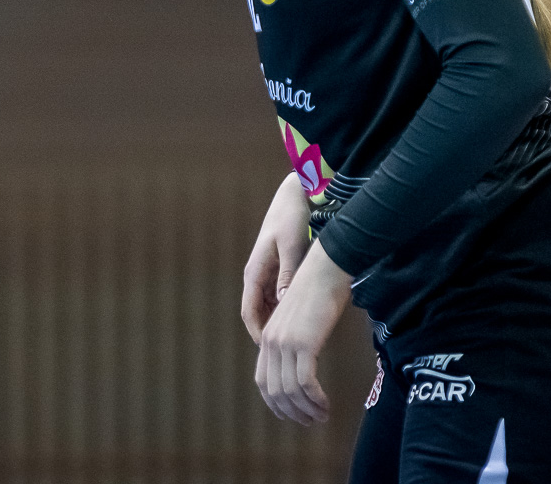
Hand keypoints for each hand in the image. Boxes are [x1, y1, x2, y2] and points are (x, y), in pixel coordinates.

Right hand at [241, 173, 311, 343]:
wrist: (294, 195)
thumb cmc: (292, 218)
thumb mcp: (291, 247)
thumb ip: (287, 275)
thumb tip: (284, 303)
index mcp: (254, 272)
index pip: (249, 312)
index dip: (257, 334)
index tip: (269, 353)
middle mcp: (256, 275)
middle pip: (258, 314)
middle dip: (267, 335)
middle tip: (284, 355)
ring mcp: (266, 273)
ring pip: (268, 307)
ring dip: (277, 324)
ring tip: (294, 344)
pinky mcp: (278, 269)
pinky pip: (278, 297)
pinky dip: (285, 311)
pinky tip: (301, 321)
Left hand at [254, 240, 351, 425]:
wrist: (326, 268)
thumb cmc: (319, 291)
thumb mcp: (301, 319)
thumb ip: (296, 341)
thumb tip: (303, 365)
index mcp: (268, 336)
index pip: (263, 381)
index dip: (276, 403)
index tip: (293, 414)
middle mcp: (271, 341)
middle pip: (274, 391)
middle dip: (291, 411)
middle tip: (310, 421)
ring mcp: (285, 343)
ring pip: (290, 391)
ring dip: (307, 409)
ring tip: (322, 416)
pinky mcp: (303, 343)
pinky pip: (306, 383)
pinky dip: (315, 399)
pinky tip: (326, 405)